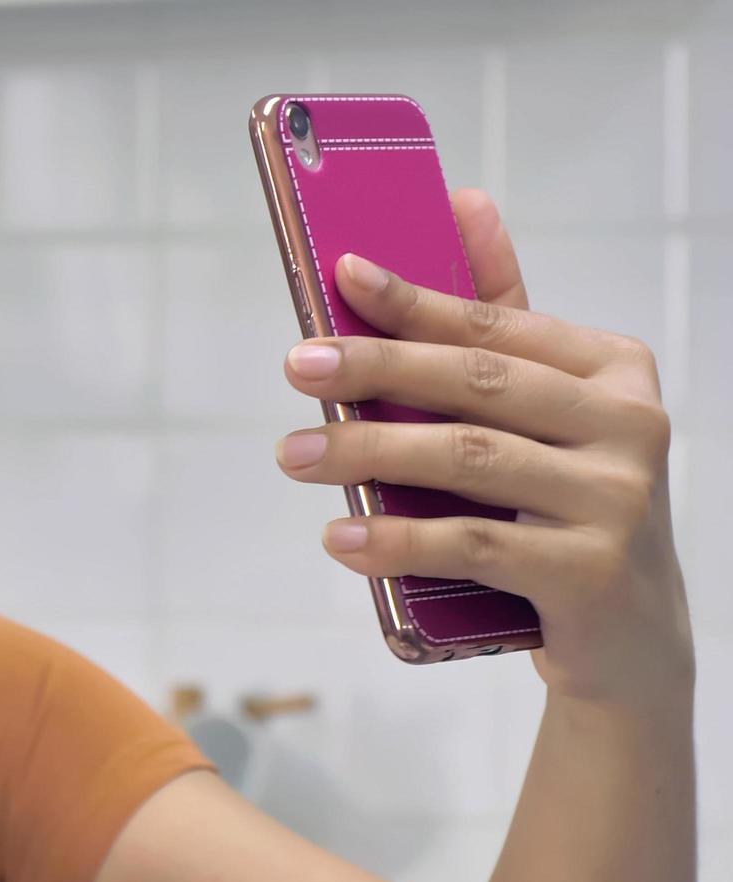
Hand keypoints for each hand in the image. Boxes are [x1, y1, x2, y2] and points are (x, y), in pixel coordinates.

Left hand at [274, 189, 691, 709]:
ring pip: (469, 460)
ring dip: (369, 452)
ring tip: (294, 453)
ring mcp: (617, 501)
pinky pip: (474, 546)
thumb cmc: (562, 505)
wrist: (628, 638)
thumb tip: (462, 202)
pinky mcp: (592, 573)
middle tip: (297, 365)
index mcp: (612, 369)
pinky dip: (398, 539)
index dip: (416, 298)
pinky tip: (341, 537)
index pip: (496, 324)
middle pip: (478, 383)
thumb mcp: (541, 412)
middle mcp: (628, 425)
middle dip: (378, 368)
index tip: (342, 275)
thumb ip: (500, 319)